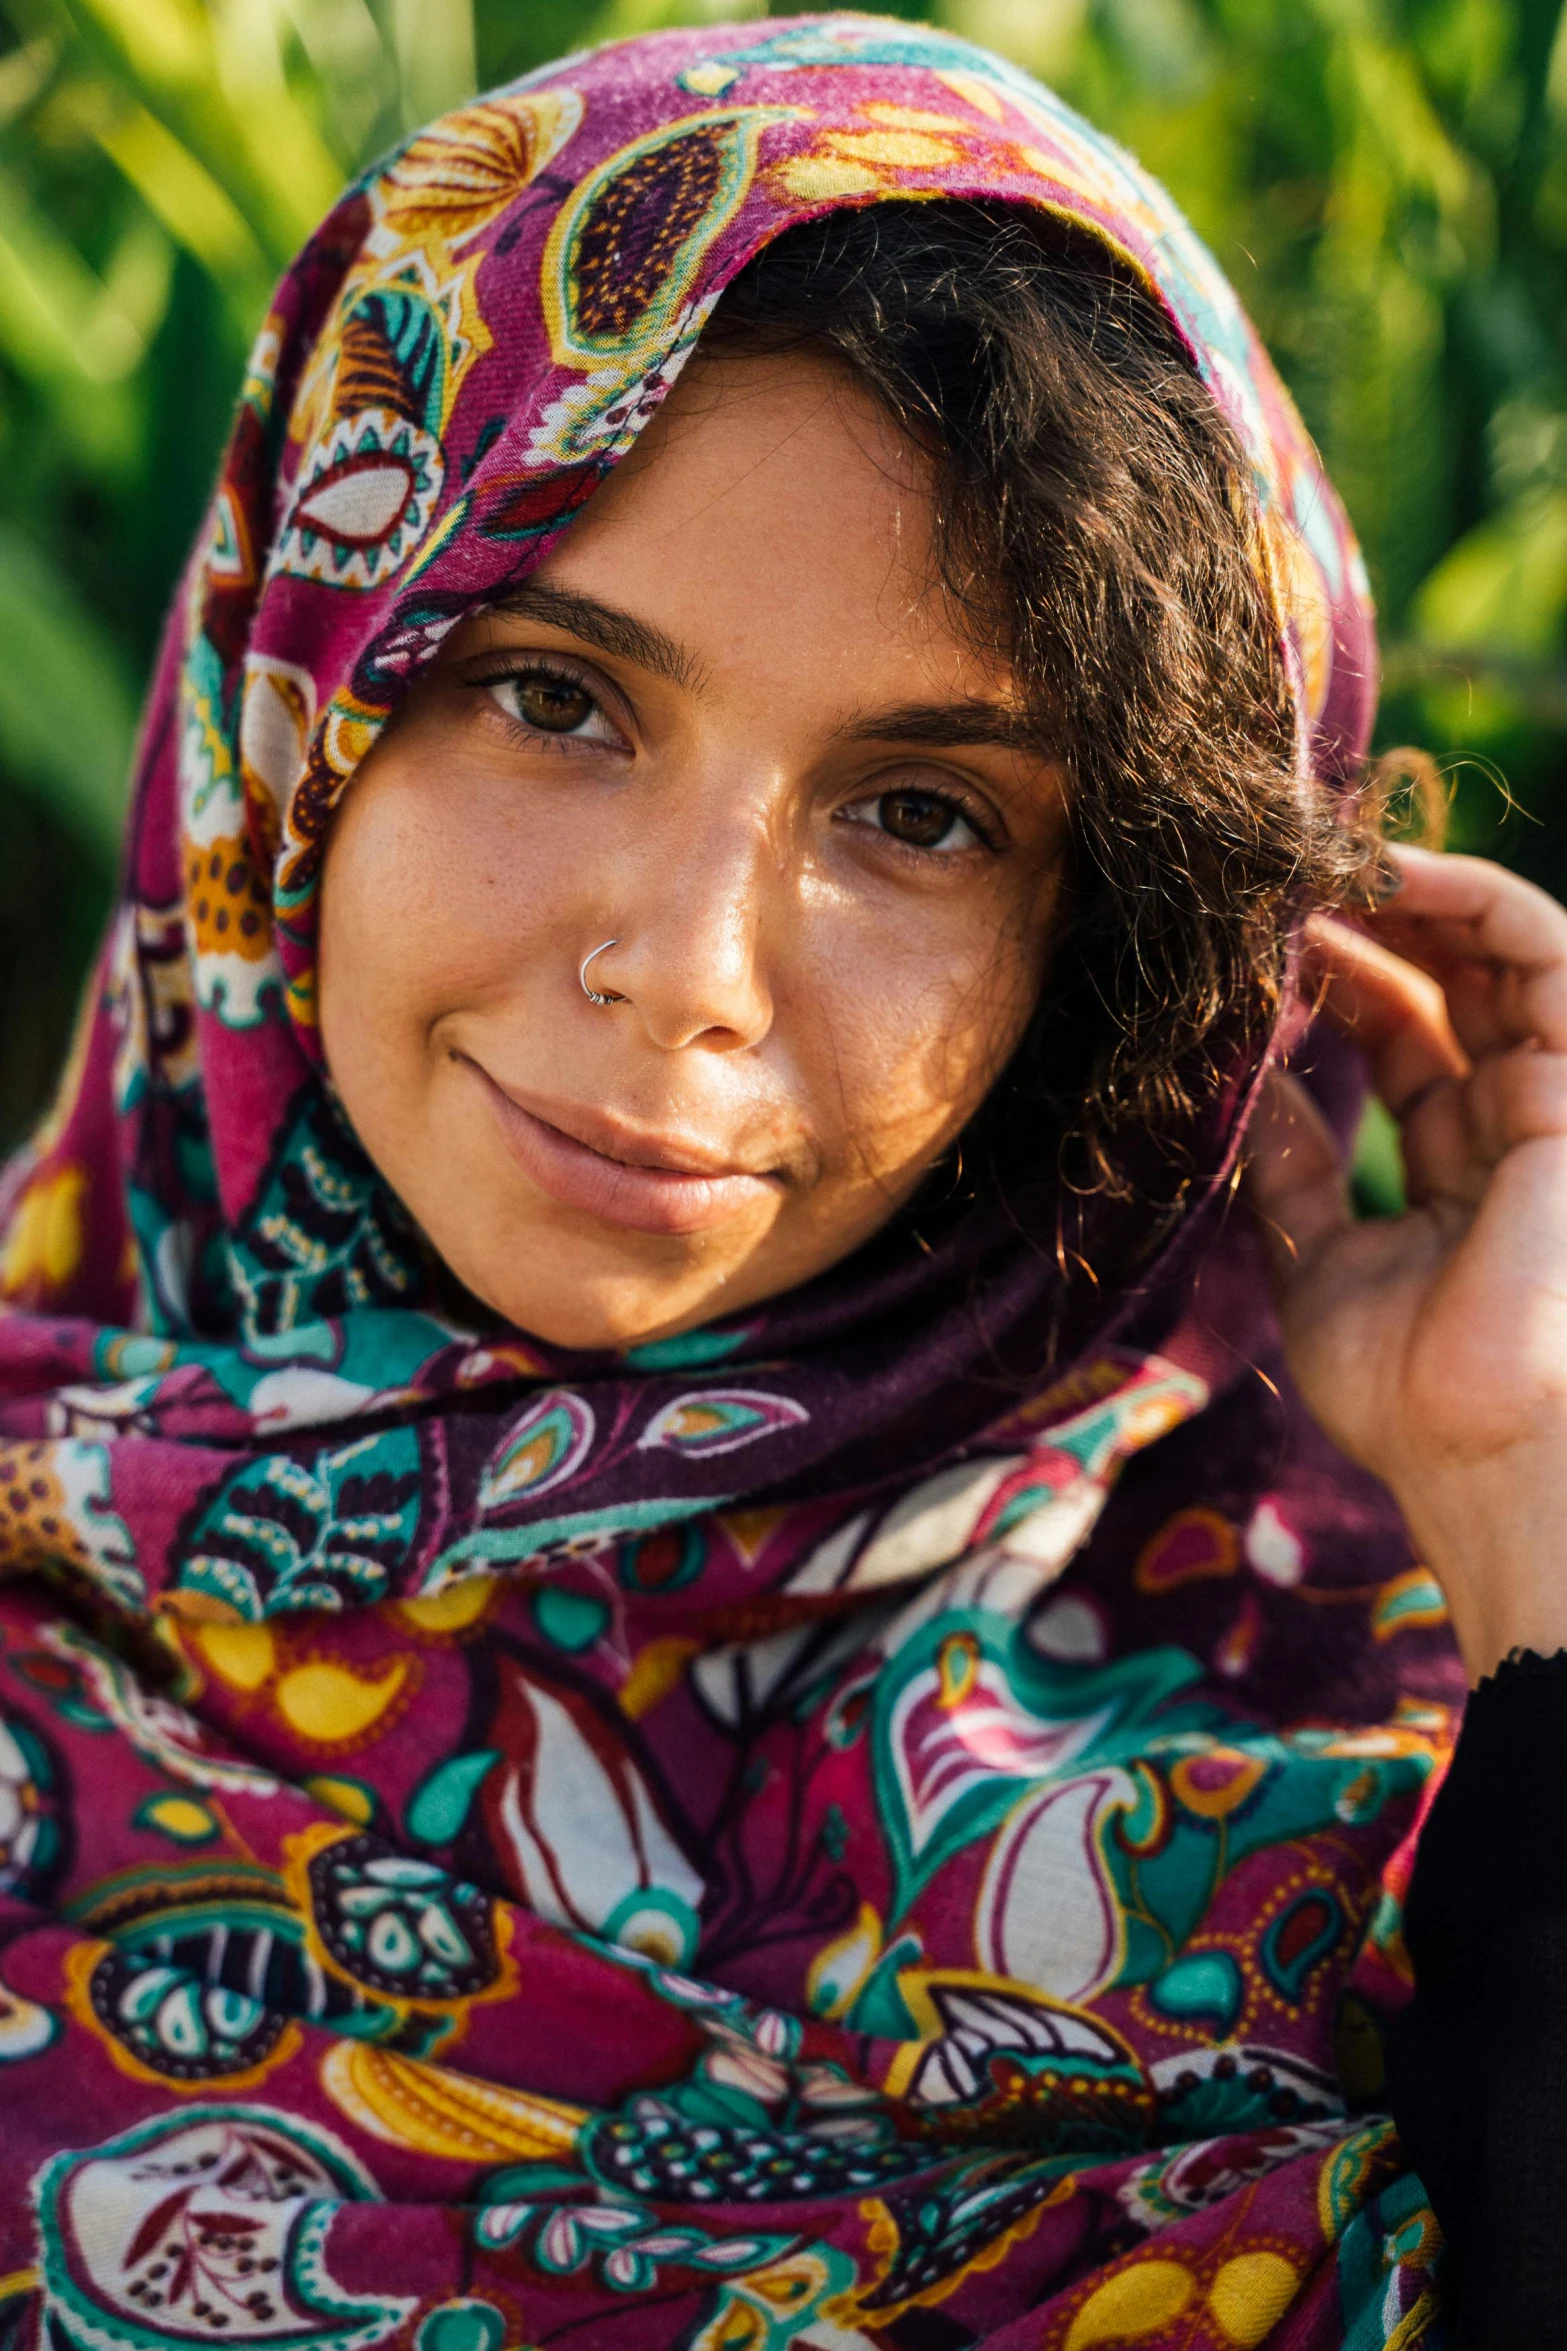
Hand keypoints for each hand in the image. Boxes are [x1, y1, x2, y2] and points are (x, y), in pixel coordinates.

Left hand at [1246, 843, 1566, 1681]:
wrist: (1477, 1455)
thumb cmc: (1407, 1391)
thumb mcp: (1317, 1260)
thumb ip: (1291, 1168)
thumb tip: (1240, 1087)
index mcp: (1460, 1168)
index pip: (1407, 1039)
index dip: (1341, 978)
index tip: (1258, 936)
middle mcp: (1515, 1124)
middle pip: (1453, 983)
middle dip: (1372, 919)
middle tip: (1278, 874)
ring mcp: (1556, 1101)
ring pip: (1501, 953)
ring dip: (1414, 890)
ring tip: (1320, 854)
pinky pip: (1545, 954)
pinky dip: (1470, 898)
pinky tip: (1384, 872)